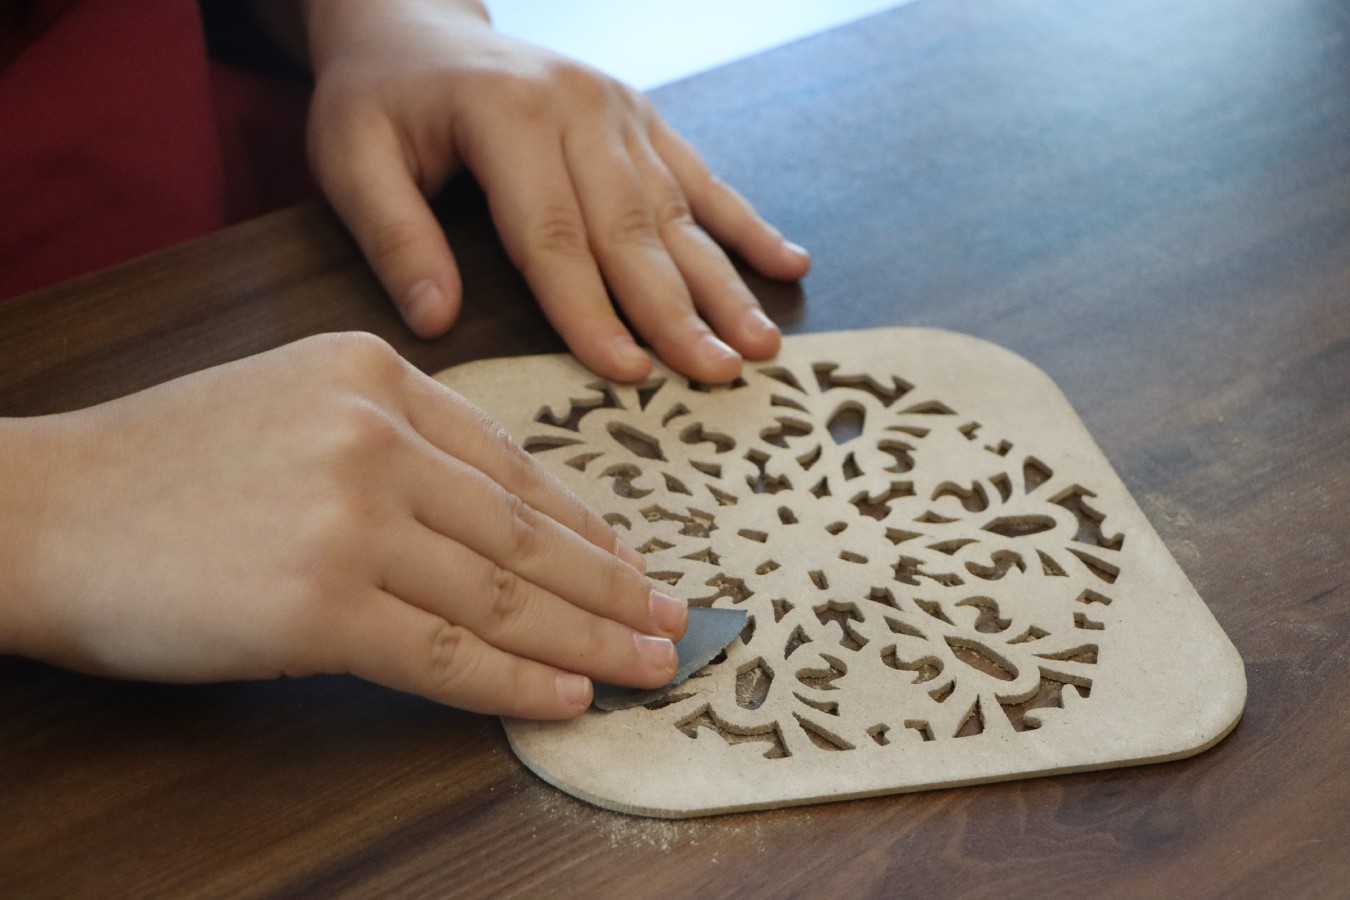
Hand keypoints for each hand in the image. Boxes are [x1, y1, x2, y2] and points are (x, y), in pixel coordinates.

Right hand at [0, 334, 685, 716]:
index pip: (513, 463)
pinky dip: (514, 680)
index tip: (632, 564)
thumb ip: (397, 445)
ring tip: (645, 663)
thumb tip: (503, 523)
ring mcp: (347, 517)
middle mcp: (374, 433)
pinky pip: (445, 652)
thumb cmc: (163, 465)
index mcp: (377, 372)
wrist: (40, 510)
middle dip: (609, 586)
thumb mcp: (292, 405)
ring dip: (585, 638)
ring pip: (501, 592)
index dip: (586, 525)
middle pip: (525, 529)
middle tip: (671, 621)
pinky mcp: (315, 605)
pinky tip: (565, 697)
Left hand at [301, 0, 809, 382]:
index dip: (591, 311)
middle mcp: (578, 109)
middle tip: (719, 375)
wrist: (413, 19)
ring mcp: (619, 111)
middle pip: (632, 229)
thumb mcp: (349, 156)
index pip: (553, 235)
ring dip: (724, 282)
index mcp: (508, 116)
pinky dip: (747, 224)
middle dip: (678, 311)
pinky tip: (789, 265)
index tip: (628, 374)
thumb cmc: (378, 97)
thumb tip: (435, 322)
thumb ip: (393, 236)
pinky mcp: (641, 118)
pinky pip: (702, 176)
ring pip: (678, 211)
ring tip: (762, 345)